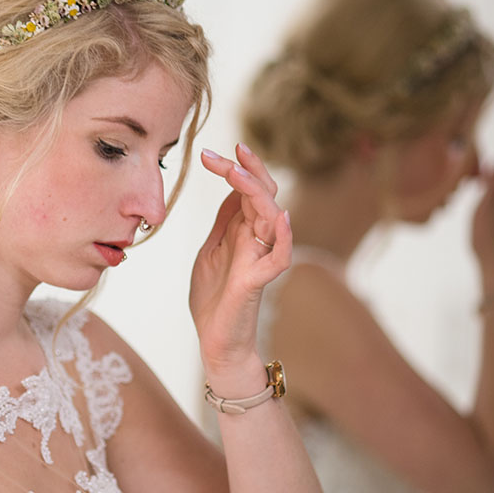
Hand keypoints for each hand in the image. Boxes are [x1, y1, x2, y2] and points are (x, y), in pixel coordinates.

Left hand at [189, 144, 291, 372]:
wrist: (215, 341)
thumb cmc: (214, 297)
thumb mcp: (211, 248)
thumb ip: (224, 221)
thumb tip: (231, 188)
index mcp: (242, 230)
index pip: (246, 190)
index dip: (235, 168)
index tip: (210, 153)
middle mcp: (255, 239)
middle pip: (262, 195)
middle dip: (247, 170)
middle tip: (229, 151)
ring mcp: (259, 258)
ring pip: (271, 216)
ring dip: (256, 192)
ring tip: (238, 172)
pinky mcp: (258, 281)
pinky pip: (280, 257)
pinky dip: (284, 238)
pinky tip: (281, 218)